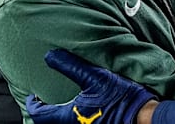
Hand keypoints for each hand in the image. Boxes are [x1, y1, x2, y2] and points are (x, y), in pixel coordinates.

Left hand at [27, 49, 156, 123]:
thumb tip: (51, 56)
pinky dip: (70, 117)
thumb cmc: (120, 99)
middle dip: (44, 111)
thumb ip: (71, 66)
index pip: (38, 113)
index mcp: (66, 116)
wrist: (142, 116)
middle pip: (47, 122)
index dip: (33, 103)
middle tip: (46, 99)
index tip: (34, 95)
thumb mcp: (95, 77)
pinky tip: (80, 108)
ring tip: (62, 103)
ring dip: (57, 115)